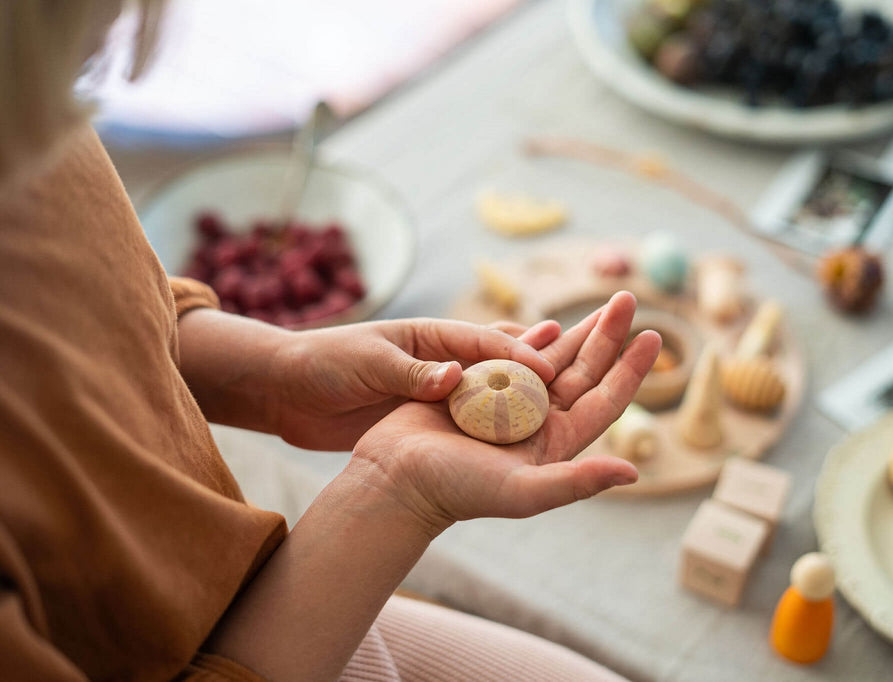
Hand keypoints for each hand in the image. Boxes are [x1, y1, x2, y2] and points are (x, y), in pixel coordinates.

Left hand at [266, 318, 558, 449]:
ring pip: (492, 387)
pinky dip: (496, 419)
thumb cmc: (322, 364)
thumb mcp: (367, 365)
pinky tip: (520, 429)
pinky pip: (470, 415)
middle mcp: (441, 357)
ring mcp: (435, 385)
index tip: (551, 371)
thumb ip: (411, 374)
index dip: (521, 354)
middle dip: (539, 361)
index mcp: (430, 334)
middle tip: (586, 362)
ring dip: (525, 391)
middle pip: (501, 358)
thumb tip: (455, 376)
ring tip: (566, 396)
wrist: (285, 389)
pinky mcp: (425, 413)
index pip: (486, 343)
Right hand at [349, 291, 660, 534]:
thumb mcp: (522, 491)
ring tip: (601, 304)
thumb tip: (632, 474)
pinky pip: (509, 356)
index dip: (630, 369)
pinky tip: (546, 321)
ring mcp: (506, 404)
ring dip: (575, 332)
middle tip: (628, 298)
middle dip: (606, 335)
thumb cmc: (457, 490)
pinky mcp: (477, 389)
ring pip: (551, 359)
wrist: (395, 479)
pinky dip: (529, 337)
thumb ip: (577, 483)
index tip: (654, 336)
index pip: (604, 399)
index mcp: (554, 443)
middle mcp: (536, 422)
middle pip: (583, 371)